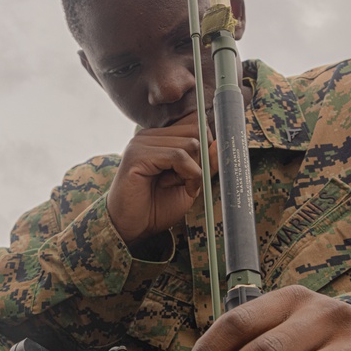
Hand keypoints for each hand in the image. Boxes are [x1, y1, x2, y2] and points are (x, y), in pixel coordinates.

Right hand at [107, 114, 217, 246]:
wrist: (131, 228)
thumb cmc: (156, 207)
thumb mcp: (190, 184)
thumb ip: (206, 164)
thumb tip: (219, 145)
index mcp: (160, 138)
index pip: (194, 123)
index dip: (206, 145)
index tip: (201, 170)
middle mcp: (150, 135)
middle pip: (196, 130)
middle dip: (202, 158)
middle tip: (190, 181)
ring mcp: (142, 143)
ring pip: (191, 143)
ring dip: (194, 170)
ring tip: (178, 185)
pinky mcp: (138, 155)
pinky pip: (178, 156)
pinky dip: (188, 175)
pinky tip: (177, 187)